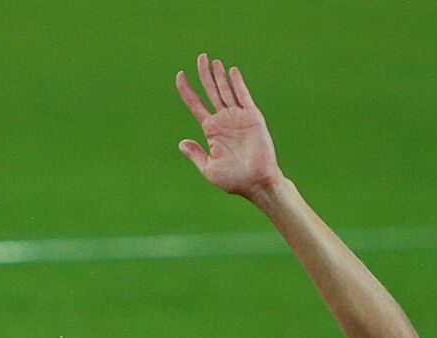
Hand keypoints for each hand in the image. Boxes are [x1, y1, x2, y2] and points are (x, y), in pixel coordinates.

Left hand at [175, 54, 282, 201]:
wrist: (257, 182)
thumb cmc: (234, 180)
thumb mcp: (209, 168)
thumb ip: (196, 154)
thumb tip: (181, 143)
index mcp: (211, 130)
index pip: (195, 105)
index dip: (186, 90)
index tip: (180, 75)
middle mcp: (224, 120)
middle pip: (211, 91)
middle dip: (205, 74)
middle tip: (200, 57)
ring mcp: (238, 117)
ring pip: (226, 90)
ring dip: (220, 75)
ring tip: (214, 60)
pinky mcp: (252, 117)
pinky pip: (243, 96)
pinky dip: (237, 83)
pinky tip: (231, 71)